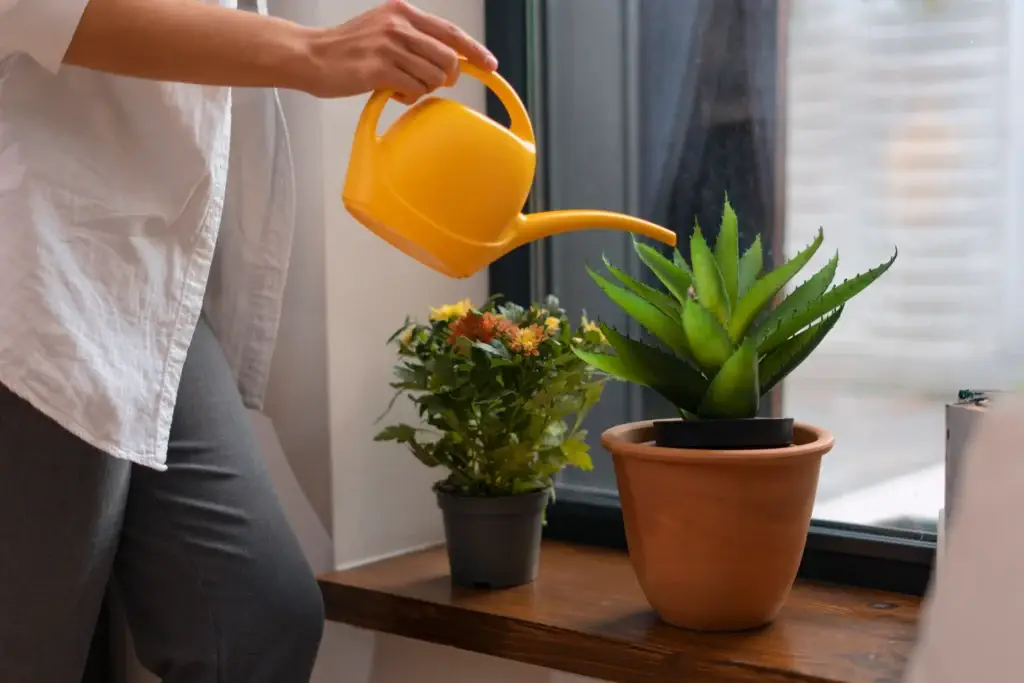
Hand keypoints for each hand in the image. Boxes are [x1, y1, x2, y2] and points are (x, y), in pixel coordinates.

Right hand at [302, 0, 497, 103]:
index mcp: (403, 12)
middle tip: (426, 84)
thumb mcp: (384, 30)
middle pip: (448, 59)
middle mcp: (399, 24)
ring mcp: (389, 45)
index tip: (490, 65)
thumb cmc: (348, 50)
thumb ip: (415, 38)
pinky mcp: (379, 68)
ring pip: (433, 77)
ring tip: (400, 86)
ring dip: (422, 89)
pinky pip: (414, 89)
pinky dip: (407, 97)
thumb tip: (451, 59)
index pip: (451, 32)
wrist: (310, 56)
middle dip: (445, 78)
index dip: (475, 50)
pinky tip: (391, 92)